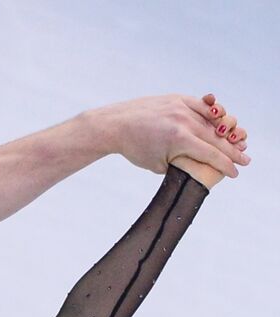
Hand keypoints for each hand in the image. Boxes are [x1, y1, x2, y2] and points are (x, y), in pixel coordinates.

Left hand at [87, 93, 250, 178]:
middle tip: (245, 160)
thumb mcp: (159, 164)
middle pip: (217, 138)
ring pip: (213, 120)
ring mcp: (182, 107)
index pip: (211, 154)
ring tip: (238, 141)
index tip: (235, 172)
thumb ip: (182, 163)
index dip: (226, 164)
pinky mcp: (177, 98)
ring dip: (228, 132)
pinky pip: (203, 105)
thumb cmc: (135, 149)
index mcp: (180, 139)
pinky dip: (214, 114)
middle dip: (233, 151)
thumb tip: (202, 165)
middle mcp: (184, 121)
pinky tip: (222, 122)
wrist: (116, 125)